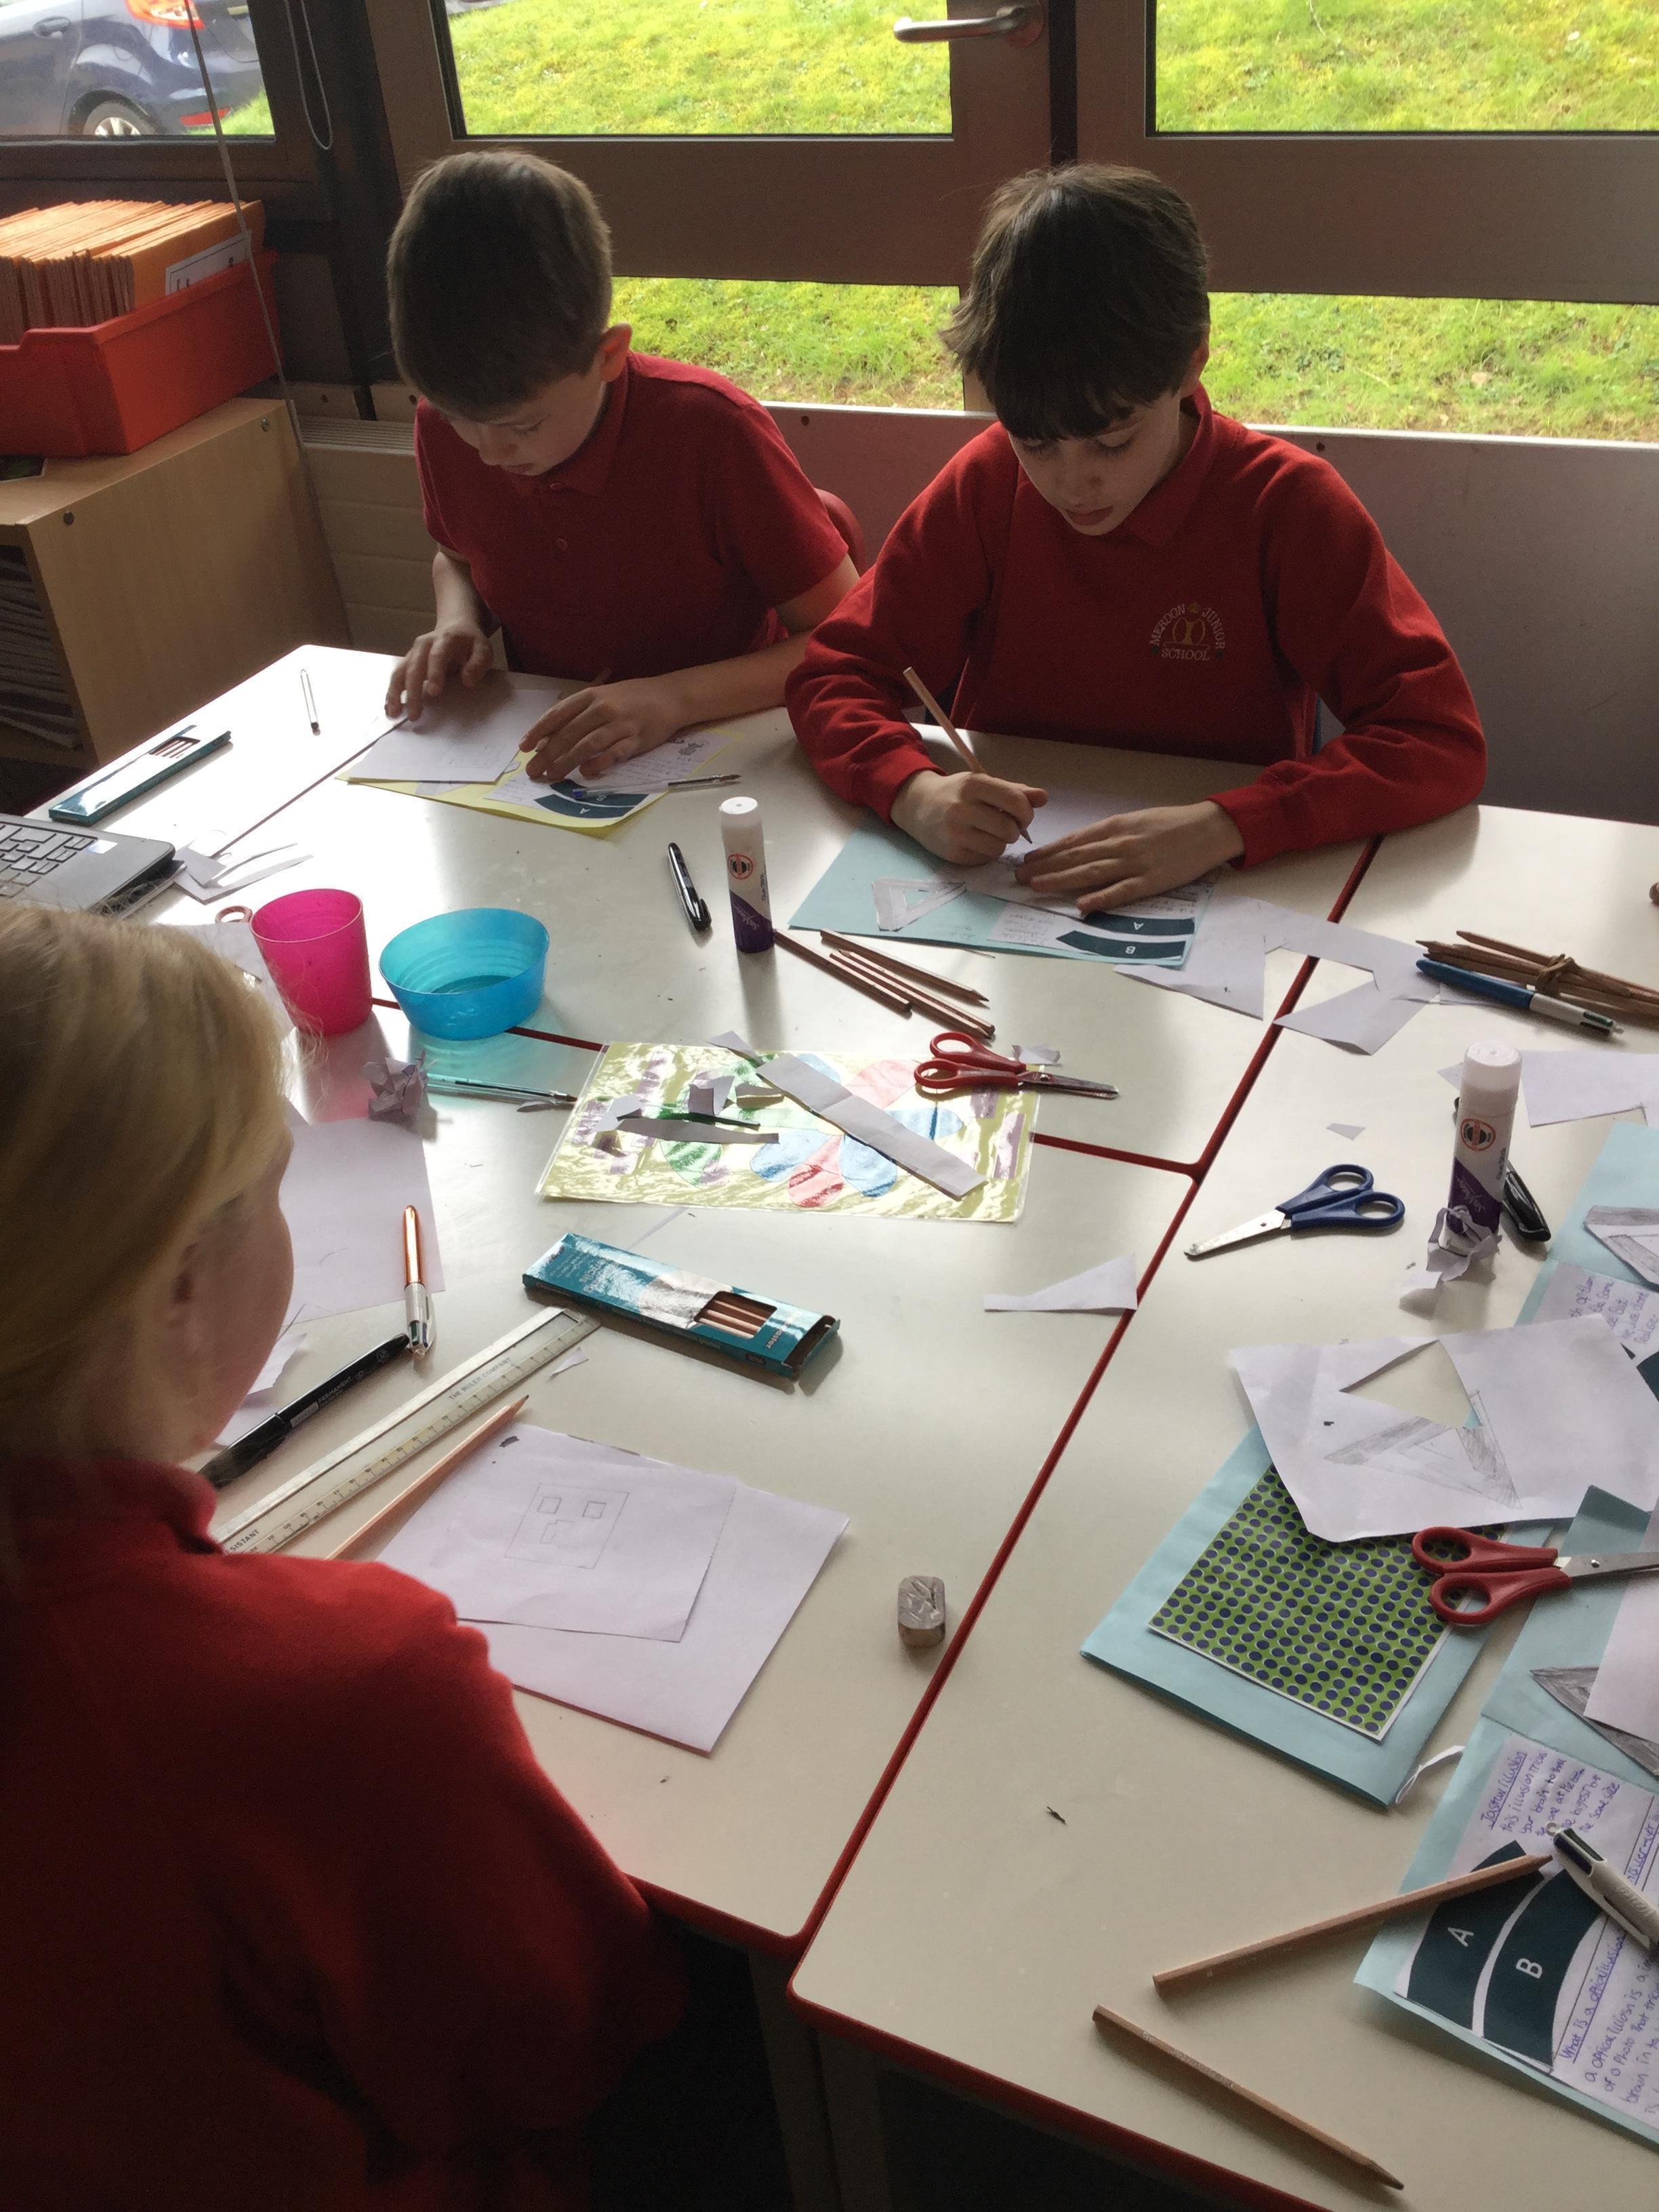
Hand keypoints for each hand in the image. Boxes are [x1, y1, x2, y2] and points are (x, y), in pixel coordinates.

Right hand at [385, 620, 491, 720]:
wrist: (455, 627)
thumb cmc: (469, 642)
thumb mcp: (482, 649)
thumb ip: (478, 663)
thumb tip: (468, 681)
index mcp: (444, 640)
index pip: (436, 656)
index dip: (434, 673)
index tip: (434, 692)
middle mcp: (423, 644)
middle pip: (414, 667)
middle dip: (412, 691)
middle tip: (415, 714)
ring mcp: (413, 653)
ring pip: (400, 671)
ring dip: (395, 693)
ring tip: (393, 713)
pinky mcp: (408, 661)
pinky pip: (397, 676)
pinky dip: (392, 692)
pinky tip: (390, 707)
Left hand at [523, 677, 686, 782]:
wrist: (669, 696)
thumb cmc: (631, 698)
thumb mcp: (602, 697)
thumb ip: (578, 714)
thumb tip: (550, 737)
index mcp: (590, 696)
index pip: (558, 714)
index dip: (539, 731)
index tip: (524, 748)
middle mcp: (603, 708)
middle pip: (569, 733)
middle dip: (548, 754)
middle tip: (534, 771)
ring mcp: (620, 724)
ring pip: (587, 744)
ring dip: (567, 762)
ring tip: (553, 776)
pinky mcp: (636, 739)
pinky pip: (614, 753)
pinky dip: (599, 762)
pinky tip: (586, 773)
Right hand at [890, 770, 1046, 865]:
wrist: (917, 806)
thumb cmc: (956, 793)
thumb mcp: (982, 784)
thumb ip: (1014, 791)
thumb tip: (1044, 798)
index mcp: (973, 785)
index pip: (1014, 801)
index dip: (1027, 812)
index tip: (1023, 815)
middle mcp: (962, 809)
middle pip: (1009, 829)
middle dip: (1014, 830)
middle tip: (1006, 826)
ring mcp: (955, 833)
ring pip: (999, 847)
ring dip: (1001, 842)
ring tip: (989, 833)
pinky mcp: (953, 854)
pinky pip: (985, 858)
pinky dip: (987, 852)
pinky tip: (976, 841)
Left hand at [1016, 800, 1244, 912]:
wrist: (1209, 828)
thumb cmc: (1172, 824)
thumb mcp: (1136, 821)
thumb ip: (1110, 834)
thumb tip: (1082, 848)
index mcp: (1115, 827)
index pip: (1074, 841)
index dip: (1048, 851)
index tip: (1027, 860)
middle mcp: (1120, 843)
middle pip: (1075, 857)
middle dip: (1044, 867)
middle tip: (1020, 877)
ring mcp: (1135, 863)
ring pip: (1090, 873)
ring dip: (1061, 881)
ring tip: (1037, 887)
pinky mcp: (1151, 881)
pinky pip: (1121, 891)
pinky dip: (1101, 898)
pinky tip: (1082, 905)